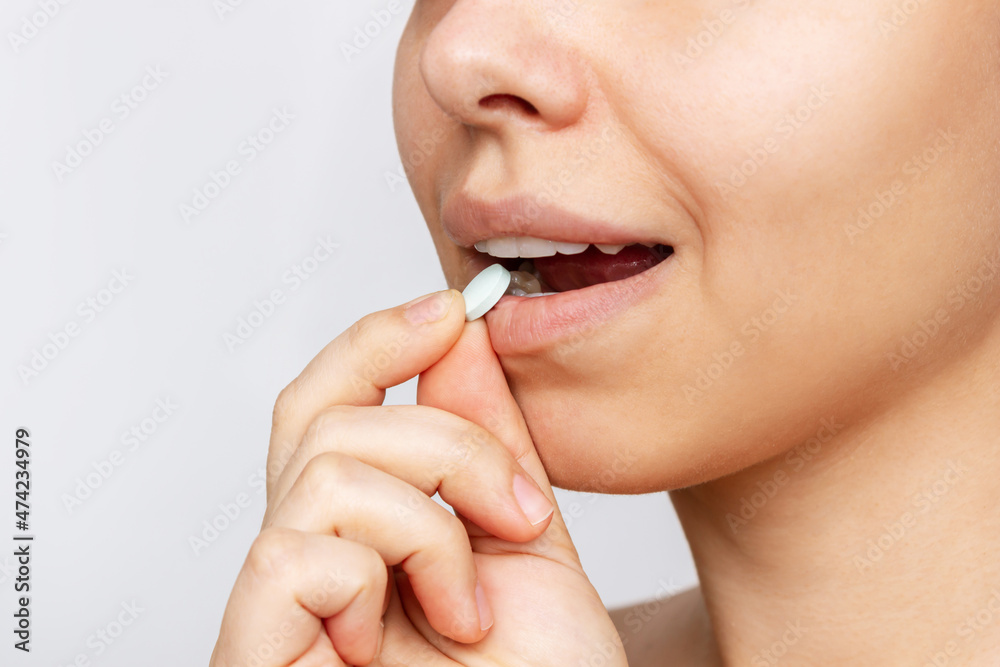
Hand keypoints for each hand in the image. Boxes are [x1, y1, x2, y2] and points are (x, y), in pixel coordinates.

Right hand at [209, 289, 626, 665]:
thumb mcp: (524, 541)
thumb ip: (485, 439)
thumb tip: (459, 331)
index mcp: (365, 533)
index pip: (331, 404)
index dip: (379, 342)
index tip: (454, 305)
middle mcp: (310, 560)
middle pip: (320, 416)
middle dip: (443, 438)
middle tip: (518, 511)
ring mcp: (278, 607)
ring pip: (320, 472)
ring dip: (427, 523)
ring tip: (471, 607)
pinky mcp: (256, 649)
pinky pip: (293, 549)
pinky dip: (378, 576)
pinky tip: (413, 637)